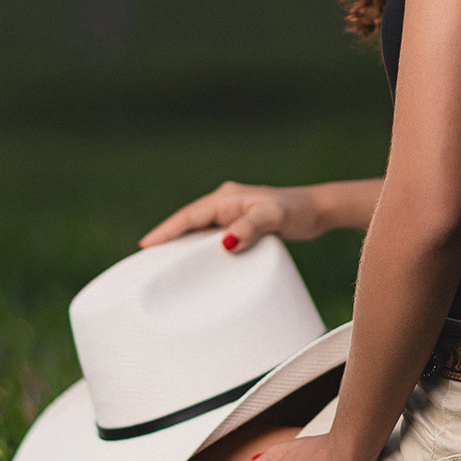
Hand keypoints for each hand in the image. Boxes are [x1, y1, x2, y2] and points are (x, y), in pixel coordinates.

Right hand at [138, 181, 321, 253]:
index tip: (145, 246)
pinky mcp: (240, 224)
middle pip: (188, 221)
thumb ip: (251, 227)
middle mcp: (225, 203)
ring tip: (159, 262)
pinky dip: (198, 247)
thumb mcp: (275, 217)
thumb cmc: (298, 211)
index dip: (166, 230)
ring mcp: (232, 213)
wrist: (318, 210)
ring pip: (198, 229)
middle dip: (166, 236)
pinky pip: (211, 236)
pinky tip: (193, 262)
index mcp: (226, 199)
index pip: (189, 215)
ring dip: (180, 242)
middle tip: (143, 258)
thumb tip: (225, 243)